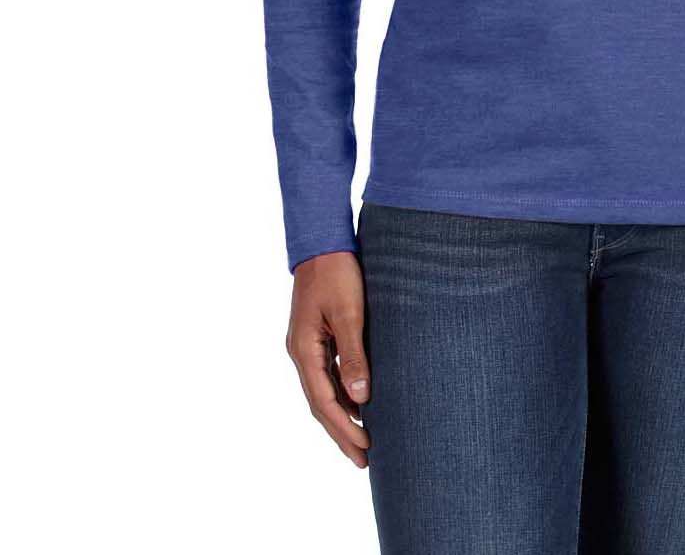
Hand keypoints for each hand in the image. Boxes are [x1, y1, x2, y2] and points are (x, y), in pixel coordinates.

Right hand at [285, 250, 371, 467]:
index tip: (365, 449)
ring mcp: (307, 345)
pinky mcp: (317, 336)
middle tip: (364, 460)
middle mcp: (302, 352)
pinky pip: (328, 375)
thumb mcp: (348, 312)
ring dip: (342, 416)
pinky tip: (358, 402)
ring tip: (363, 440)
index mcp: (304, 350)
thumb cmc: (337, 273)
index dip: (345, 428)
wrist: (323, 241)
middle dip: (341, 433)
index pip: (324, 402)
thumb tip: (361, 397)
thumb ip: (353, 354)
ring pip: (323, 392)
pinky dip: (342, 394)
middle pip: (320, 404)